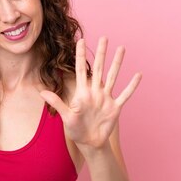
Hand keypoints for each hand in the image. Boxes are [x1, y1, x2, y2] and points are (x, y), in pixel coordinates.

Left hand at [40, 37, 141, 151]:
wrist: (90, 143)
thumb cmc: (76, 130)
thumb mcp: (66, 116)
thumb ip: (56, 102)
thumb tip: (42, 92)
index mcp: (82, 92)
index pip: (80, 70)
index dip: (80, 55)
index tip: (80, 40)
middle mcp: (95, 92)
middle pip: (98, 68)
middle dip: (101, 53)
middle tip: (104, 37)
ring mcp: (106, 98)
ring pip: (113, 76)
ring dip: (117, 63)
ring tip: (121, 48)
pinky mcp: (115, 107)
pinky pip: (125, 94)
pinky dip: (132, 85)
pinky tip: (138, 74)